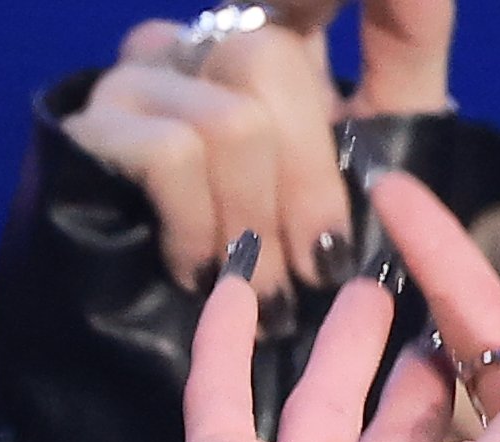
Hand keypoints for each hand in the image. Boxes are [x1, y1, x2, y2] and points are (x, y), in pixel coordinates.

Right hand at [63, 1, 452, 297]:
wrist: (189, 349)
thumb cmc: (299, 262)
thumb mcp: (378, 149)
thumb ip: (405, 53)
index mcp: (274, 36)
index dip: (353, 9)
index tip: (334, 157)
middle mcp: (203, 43)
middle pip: (269, 64)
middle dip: (307, 187)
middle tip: (315, 271)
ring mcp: (143, 76)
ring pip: (228, 123)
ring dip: (257, 230)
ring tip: (264, 297)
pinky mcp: (94, 127)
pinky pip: (172, 157)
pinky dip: (202, 230)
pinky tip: (201, 273)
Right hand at [167, 185, 499, 441]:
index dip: (492, 413)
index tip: (498, 347)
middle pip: (399, 438)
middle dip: (418, 378)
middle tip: (430, 313)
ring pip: (323, 409)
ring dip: (344, 349)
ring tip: (366, 284)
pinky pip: (221, 393)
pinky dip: (224, 340)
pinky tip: (240, 283)